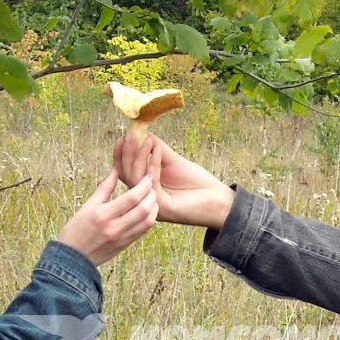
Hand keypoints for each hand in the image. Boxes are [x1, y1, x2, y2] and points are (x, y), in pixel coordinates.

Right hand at [57, 168, 156, 266]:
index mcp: (103, 214)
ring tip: (152, 199)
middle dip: (152, 196)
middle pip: (143, 210)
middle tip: (152, 187)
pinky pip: (142, 231)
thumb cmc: (76, 230)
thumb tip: (115, 170)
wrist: (72, 259)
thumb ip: (104, 188)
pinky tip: (147, 212)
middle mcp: (114, 227)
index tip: (148, 178)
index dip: (144, 186)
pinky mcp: (124, 246)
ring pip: (147, 222)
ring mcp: (121, 238)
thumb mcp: (87, 206)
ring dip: (154, 209)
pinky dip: (149, 220)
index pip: (131, 198)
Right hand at [113, 133, 234, 229]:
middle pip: (126, 175)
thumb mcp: (173, 162)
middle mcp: (145, 197)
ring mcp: (152, 204)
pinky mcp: (162, 208)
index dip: (121, 155)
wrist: (218, 200)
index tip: (122, 137)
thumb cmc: (198, 183)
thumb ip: (157, 149)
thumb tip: (142, 132)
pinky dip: (153, 164)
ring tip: (147, 141)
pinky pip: (151, 183)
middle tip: (130, 136)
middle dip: (127, 154)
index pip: (125, 171)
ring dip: (139, 157)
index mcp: (145, 187)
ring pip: (136, 179)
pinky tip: (158, 151)